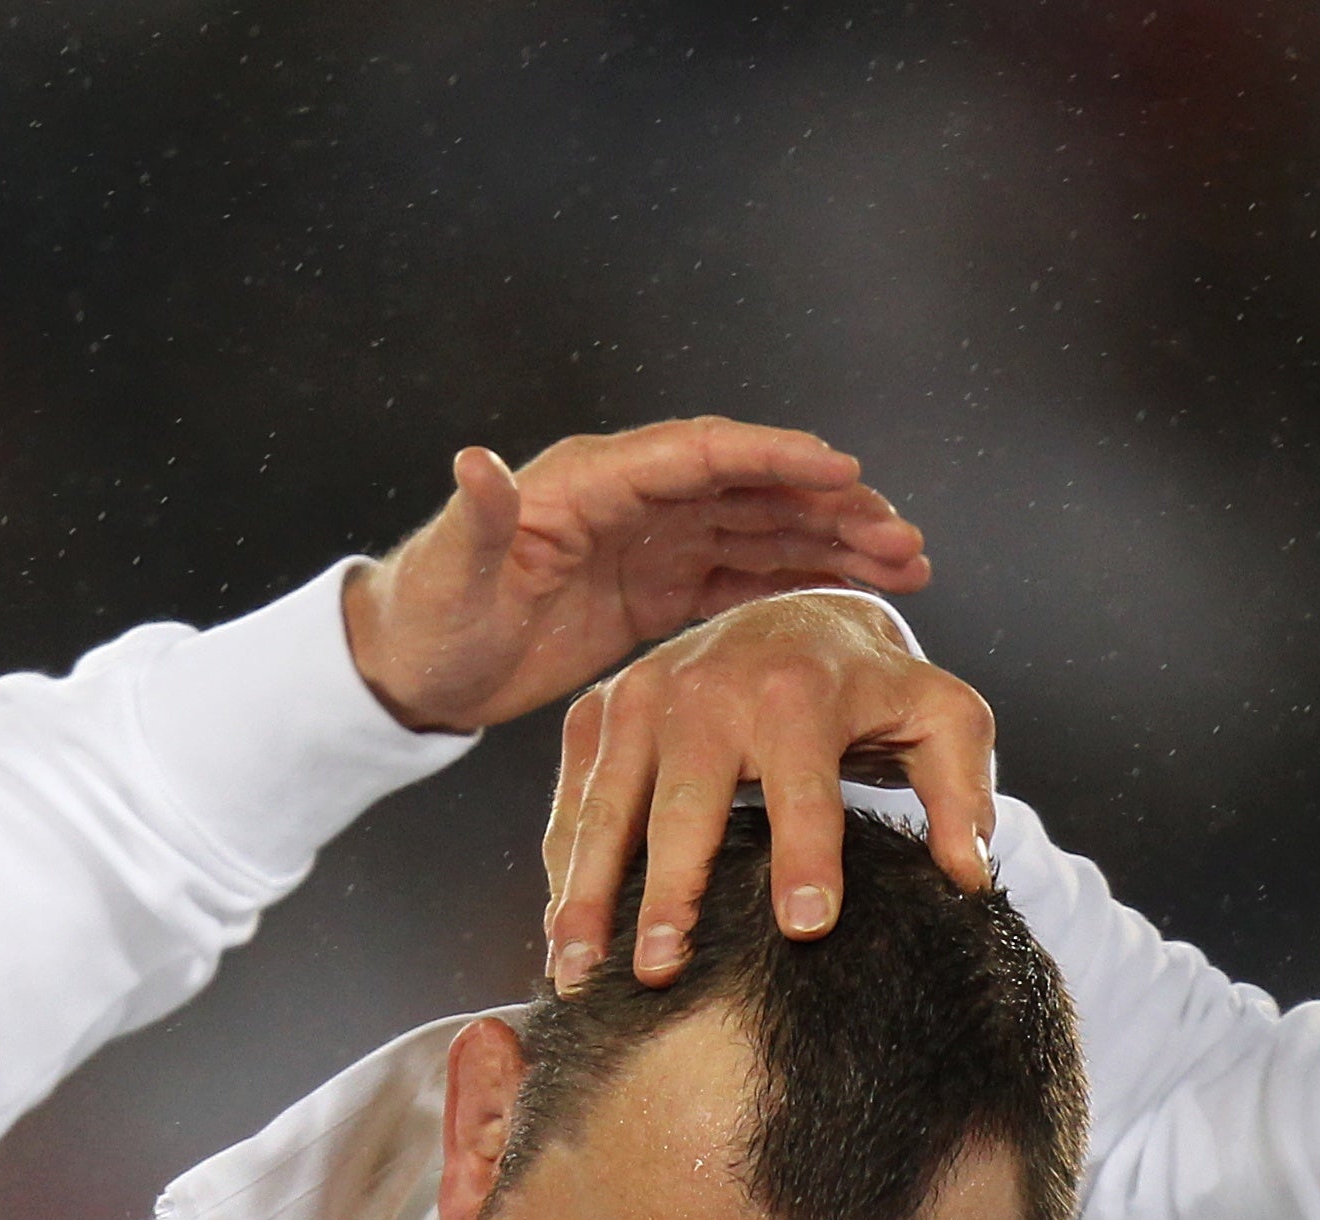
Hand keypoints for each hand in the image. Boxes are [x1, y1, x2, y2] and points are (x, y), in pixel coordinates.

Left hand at [339, 419, 929, 736]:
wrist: (413, 665)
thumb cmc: (426, 617)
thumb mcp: (449, 572)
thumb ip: (478, 519)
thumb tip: (477, 462)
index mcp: (590, 481)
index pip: (699, 454)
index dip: (771, 458)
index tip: (841, 471)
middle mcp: (633, 498)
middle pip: (750, 486)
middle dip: (829, 505)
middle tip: (901, 533)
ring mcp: (651, 540)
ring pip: (761, 527)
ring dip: (833, 540)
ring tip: (906, 561)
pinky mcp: (659, 587)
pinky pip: (744, 571)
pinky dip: (801, 575)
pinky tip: (858, 589)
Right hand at [538, 591, 998, 987]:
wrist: (794, 613)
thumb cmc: (871, 687)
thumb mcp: (941, 719)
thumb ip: (965, 794)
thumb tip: (968, 876)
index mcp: (800, 691)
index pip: (804, 789)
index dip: (808, 860)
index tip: (804, 930)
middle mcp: (709, 687)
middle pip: (684, 808)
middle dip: (670, 893)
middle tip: (661, 973)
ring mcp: (642, 696)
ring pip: (607, 810)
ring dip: (588, 896)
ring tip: (580, 974)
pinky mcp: (598, 712)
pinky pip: (574, 803)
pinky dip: (565, 870)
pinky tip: (565, 937)